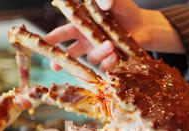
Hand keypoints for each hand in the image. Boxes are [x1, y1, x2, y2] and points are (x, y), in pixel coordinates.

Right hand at [44, 0, 183, 71]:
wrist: (144, 26)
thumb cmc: (125, 11)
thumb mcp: (116, 1)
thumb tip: (104, 2)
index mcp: (82, 26)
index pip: (63, 33)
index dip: (52, 38)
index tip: (44, 42)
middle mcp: (86, 41)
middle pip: (69, 53)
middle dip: (60, 60)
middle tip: (54, 65)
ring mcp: (98, 52)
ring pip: (90, 58)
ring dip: (98, 52)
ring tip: (110, 45)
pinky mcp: (110, 61)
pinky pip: (105, 66)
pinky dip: (109, 62)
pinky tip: (115, 55)